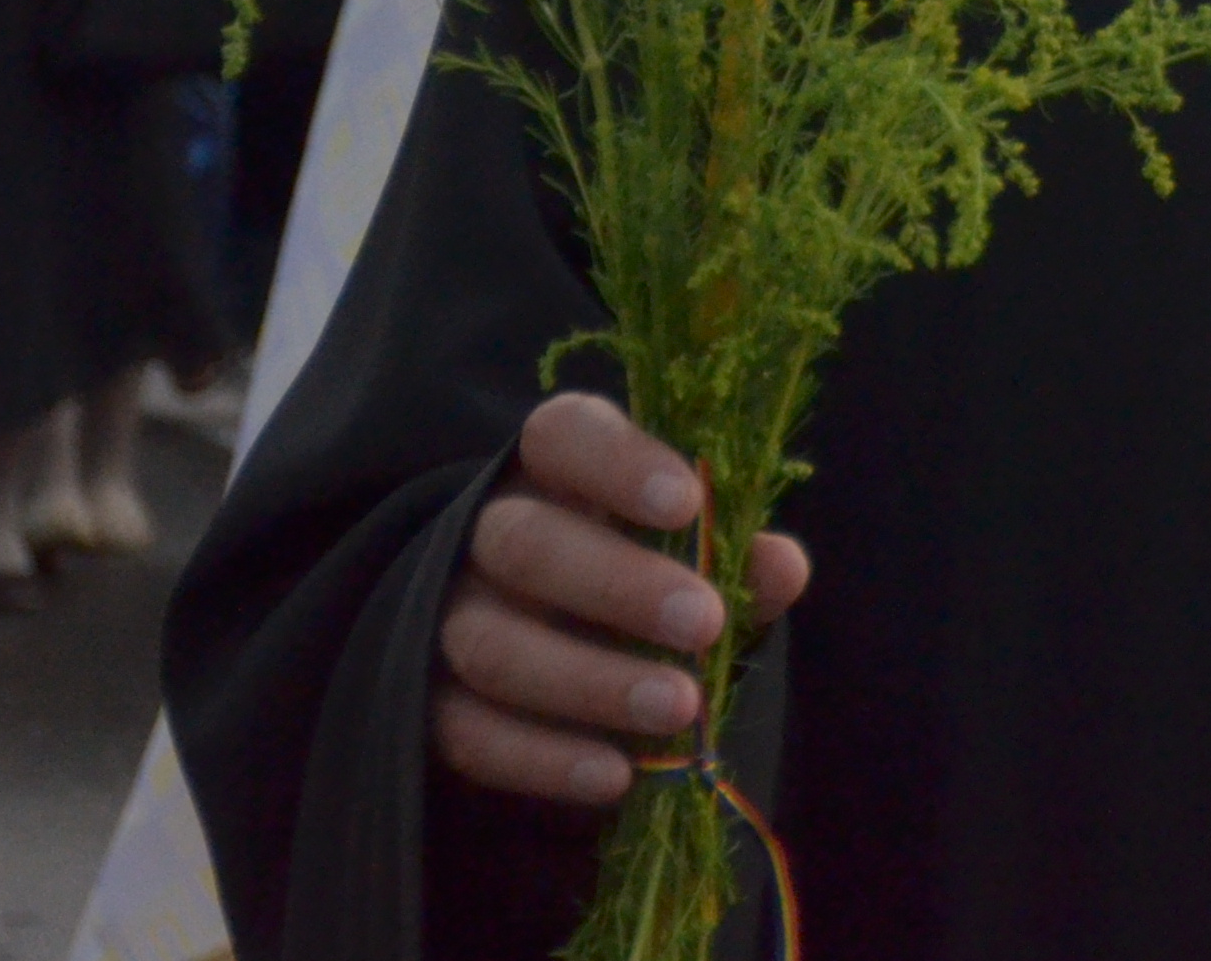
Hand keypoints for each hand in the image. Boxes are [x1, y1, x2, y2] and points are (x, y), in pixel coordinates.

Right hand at [434, 395, 813, 806]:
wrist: (558, 645)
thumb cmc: (645, 572)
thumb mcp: (696, 553)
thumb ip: (735, 553)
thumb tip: (780, 564)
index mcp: (557, 467)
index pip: (564, 435)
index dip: (619, 462)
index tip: (688, 503)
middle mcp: (490, 530)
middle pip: (524, 544)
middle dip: (617, 586)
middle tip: (703, 623)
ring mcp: (449, 616)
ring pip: (492, 645)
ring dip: (590, 681)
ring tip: (677, 708)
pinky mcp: (431, 703)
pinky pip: (471, 733)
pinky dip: (545, 758)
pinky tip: (615, 775)